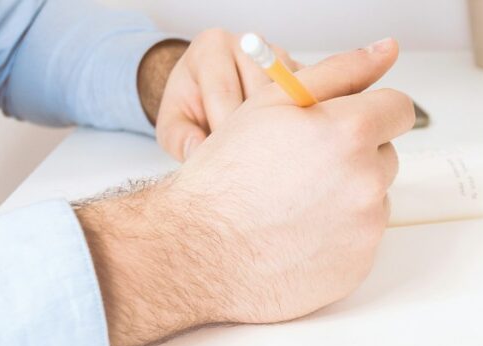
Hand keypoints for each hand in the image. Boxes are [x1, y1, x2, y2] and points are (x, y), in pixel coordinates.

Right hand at [79, 38, 412, 345]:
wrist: (199, 251)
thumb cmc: (226, 176)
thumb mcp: (273, 102)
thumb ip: (340, 71)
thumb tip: (386, 50)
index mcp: (350, 132)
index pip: (398, 109)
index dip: (370, 112)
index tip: (347, 123)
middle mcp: (367, 180)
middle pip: (386, 155)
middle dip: (354, 155)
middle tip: (302, 166)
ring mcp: (365, 228)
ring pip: (374, 198)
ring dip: (347, 195)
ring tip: (294, 203)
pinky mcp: (359, 265)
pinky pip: (362, 238)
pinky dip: (338, 234)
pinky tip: (297, 233)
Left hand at [140, 29, 303, 162]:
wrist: (209, 93)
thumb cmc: (191, 107)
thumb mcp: (172, 124)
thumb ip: (179, 138)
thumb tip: (196, 152)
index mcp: (211, 47)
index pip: (224, 91)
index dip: (225, 132)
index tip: (224, 162)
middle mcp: (248, 43)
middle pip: (261, 93)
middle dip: (254, 133)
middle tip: (248, 165)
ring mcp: (279, 55)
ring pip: (289, 97)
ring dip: (280, 130)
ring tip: (267, 157)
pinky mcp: (303, 71)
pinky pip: (309, 99)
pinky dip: (300, 124)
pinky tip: (286, 146)